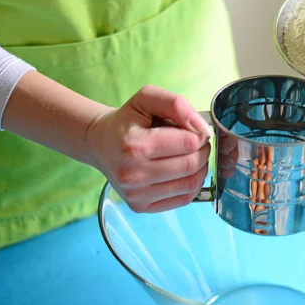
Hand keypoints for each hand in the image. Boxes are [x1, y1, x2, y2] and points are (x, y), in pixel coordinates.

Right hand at [86, 85, 213, 212]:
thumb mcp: (147, 98)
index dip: (200, 134)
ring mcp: (136, 194)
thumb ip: (177, 105)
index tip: (196, 130)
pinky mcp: (140, 206)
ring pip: (191, 184)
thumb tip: (204, 129)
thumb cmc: (127, 119)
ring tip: (192, 155)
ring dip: (201, 168)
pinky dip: (192, 185)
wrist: (101, 143)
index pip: (189, 142)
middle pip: (191, 165)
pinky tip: (184, 172)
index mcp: (135, 145)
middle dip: (203, 151)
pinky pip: (183, 199)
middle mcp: (133, 174)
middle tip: (198, 142)